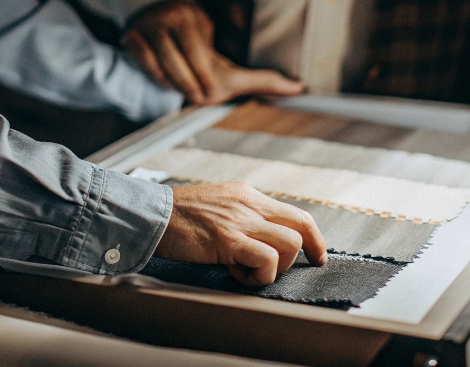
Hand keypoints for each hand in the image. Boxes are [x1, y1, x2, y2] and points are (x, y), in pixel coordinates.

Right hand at [124, 0, 302, 103]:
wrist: (165, 20)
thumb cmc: (206, 51)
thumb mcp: (232, 60)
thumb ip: (264, 78)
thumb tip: (299, 89)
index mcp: (193, 17)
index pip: (197, 49)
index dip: (203, 74)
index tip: (209, 94)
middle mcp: (169, 18)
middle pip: (176, 57)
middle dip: (188, 82)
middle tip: (199, 96)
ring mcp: (148, 27)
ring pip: (158, 61)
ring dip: (172, 80)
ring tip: (186, 91)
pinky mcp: (131, 38)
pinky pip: (142, 61)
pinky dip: (154, 75)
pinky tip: (165, 81)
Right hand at [155, 182, 327, 285]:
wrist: (152, 215)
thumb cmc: (179, 216)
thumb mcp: (218, 205)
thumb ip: (240, 216)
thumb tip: (260, 240)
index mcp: (247, 195)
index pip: (295, 212)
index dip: (313, 236)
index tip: (317, 254)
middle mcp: (249, 204)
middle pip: (301, 225)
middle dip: (306, 251)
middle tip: (290, 269)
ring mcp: (241, 220)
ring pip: (288, 244)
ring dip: (275, 267)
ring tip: (248, 271)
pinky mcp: (230, 240)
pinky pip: (266, 260)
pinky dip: (259, 276)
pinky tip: (237, 275)